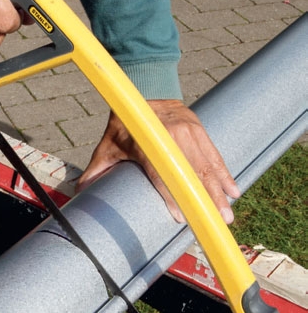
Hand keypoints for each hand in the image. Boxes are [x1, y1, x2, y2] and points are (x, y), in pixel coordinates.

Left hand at [76, 99, 241, 223]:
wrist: (144, 90)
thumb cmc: (124, 124)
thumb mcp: (107, 146)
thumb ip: (95, 170)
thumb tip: (79, 192)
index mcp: (146, 144)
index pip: (160, 174)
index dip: (171, 196)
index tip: (181, 217)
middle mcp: (170, 137)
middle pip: (190, 173)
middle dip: (205, 199)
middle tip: (216, 222)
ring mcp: (188, 131)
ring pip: (206, 166)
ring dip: (219, 191)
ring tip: (227, 214)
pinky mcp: (199, 128)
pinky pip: (214, 154)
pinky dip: (224, 173)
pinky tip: (233, 190)